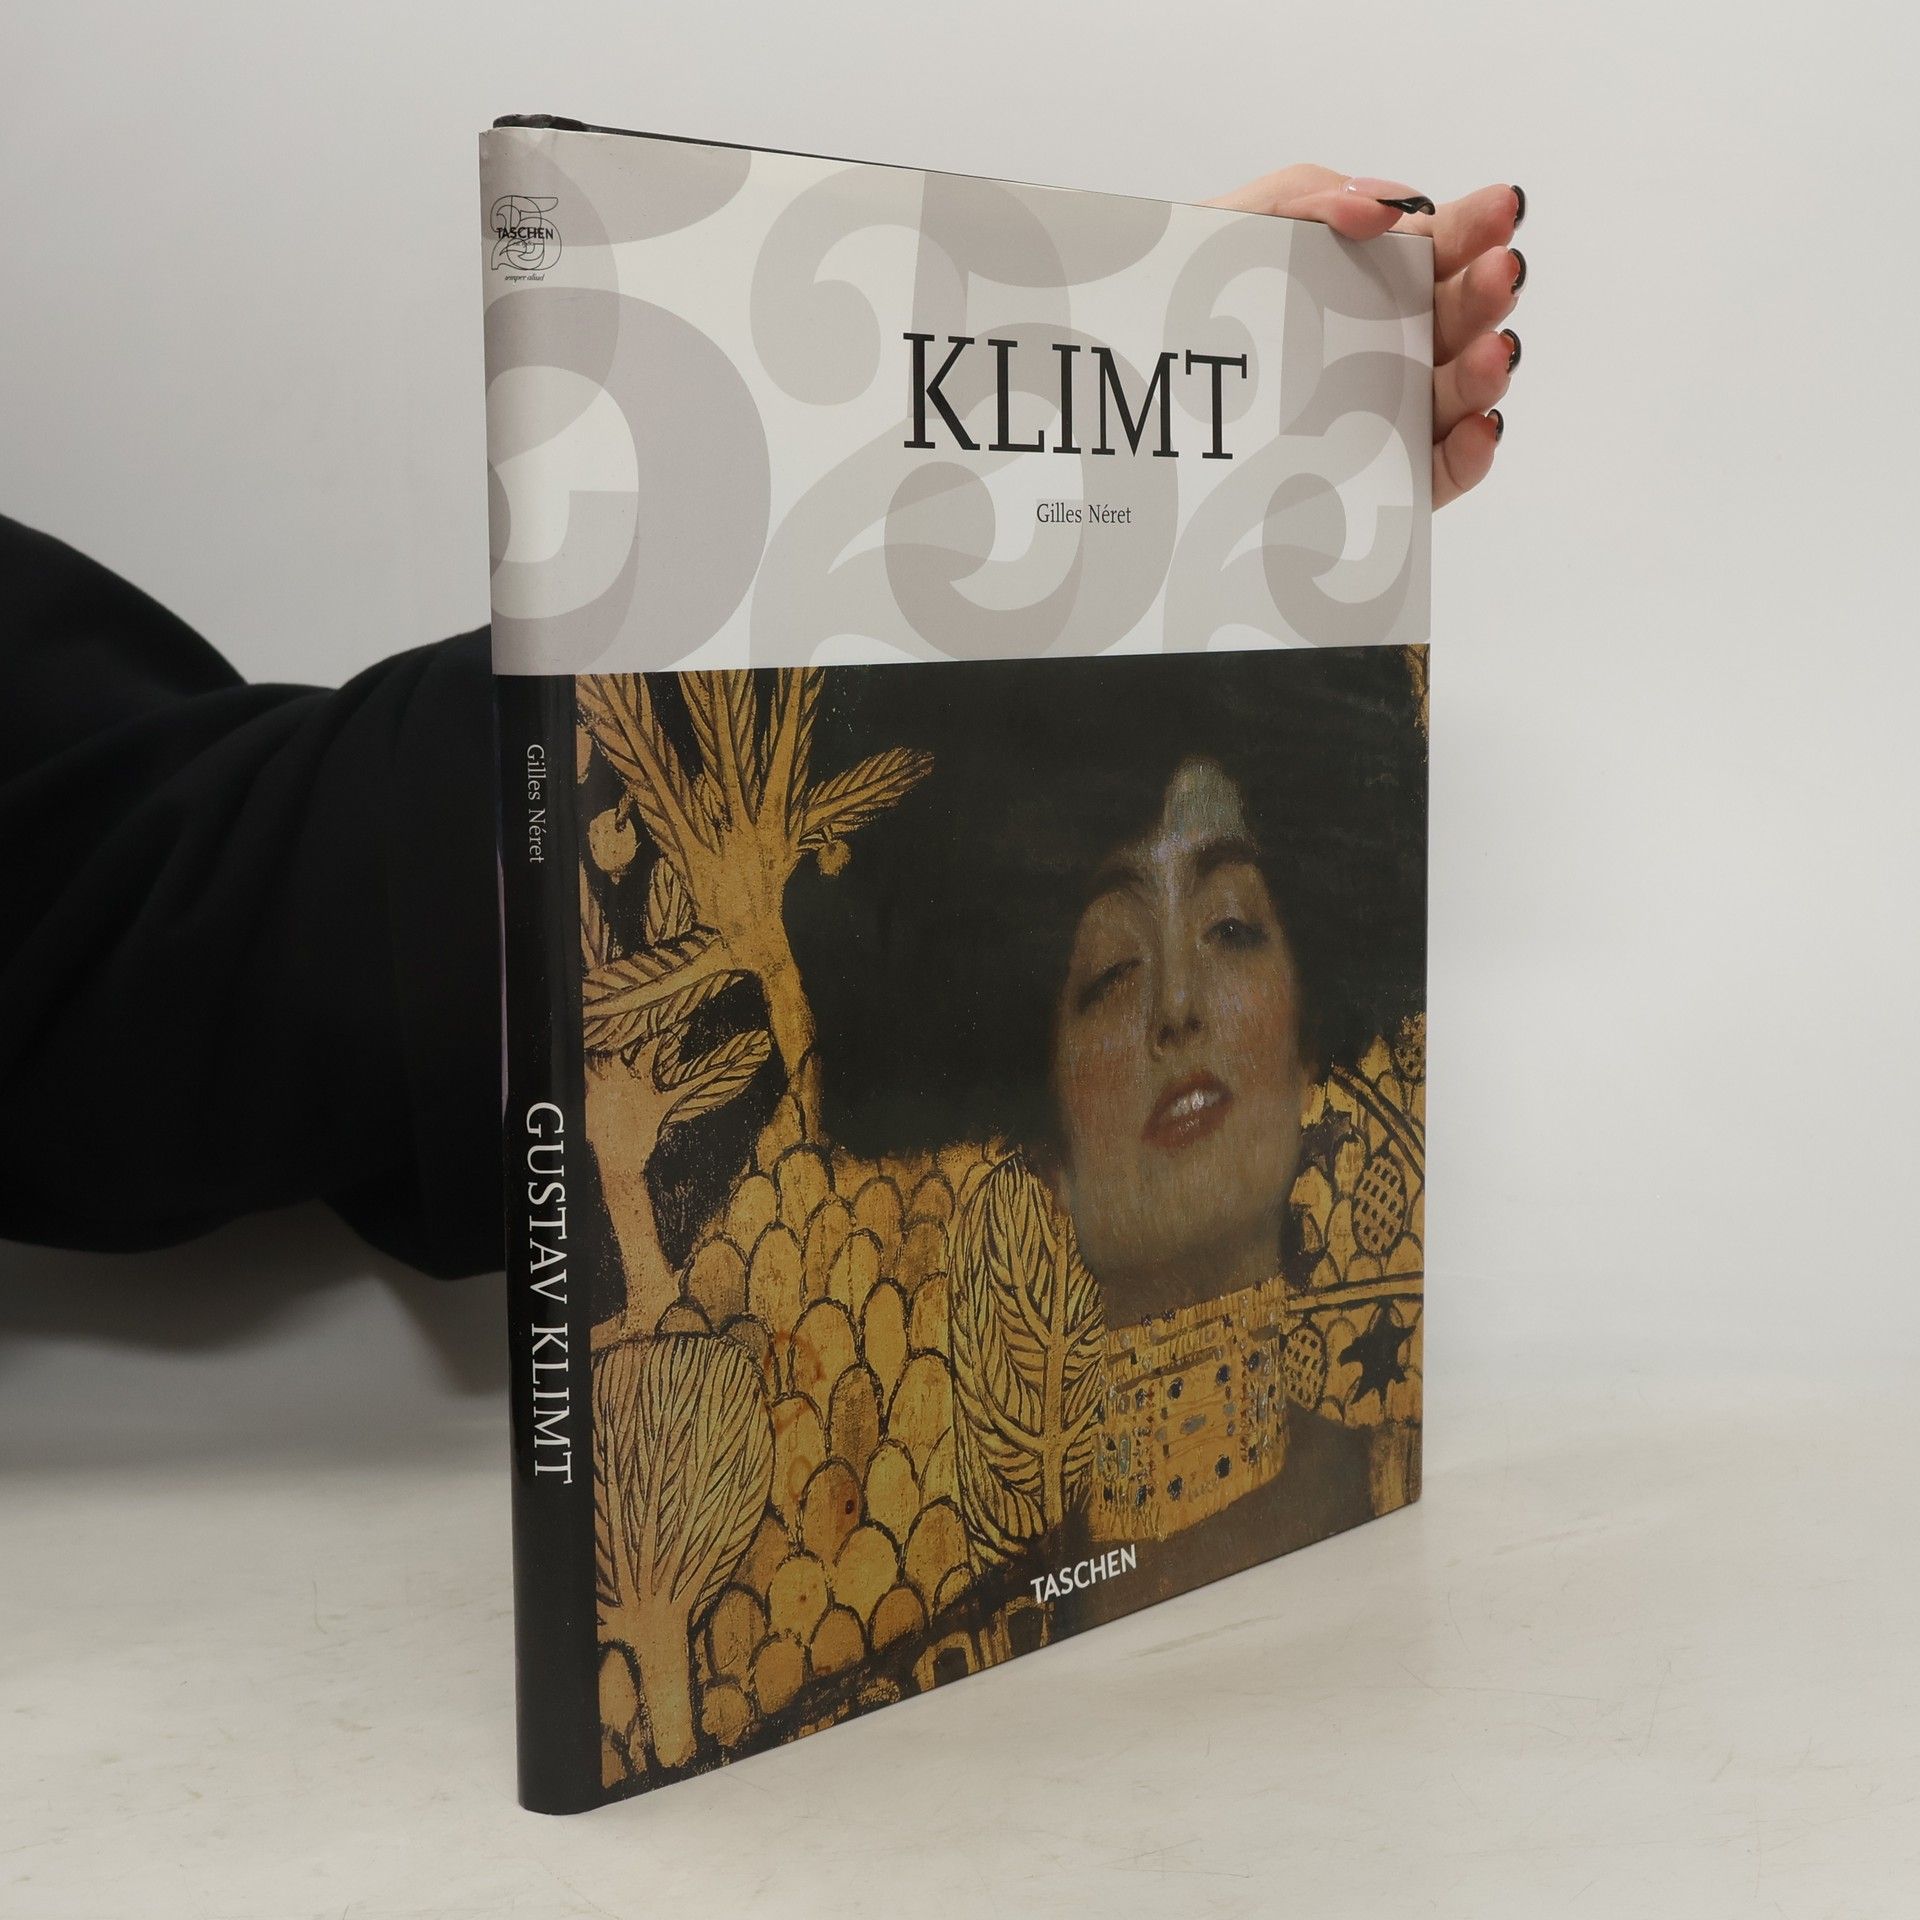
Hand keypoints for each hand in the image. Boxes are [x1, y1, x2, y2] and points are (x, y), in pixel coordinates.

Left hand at [1201, 167, 1524, 507]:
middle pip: (1456, 321)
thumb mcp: (1229, 230)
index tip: (1500, 211)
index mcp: (1367, 280)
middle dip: (1485, 295)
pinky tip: (1478, 428)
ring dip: (1483, 372)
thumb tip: (1383, 210)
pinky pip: (1432, 473)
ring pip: (1454, 396)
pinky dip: (1466, 454)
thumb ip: (1304, 198)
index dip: (1474, 228)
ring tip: (1492, 352)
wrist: (1127, 396)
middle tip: (1500, 274)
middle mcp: (1387, 345)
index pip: (1437, 249)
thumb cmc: (1185, 305)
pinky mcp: (1375, 483)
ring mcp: (1385, 415)